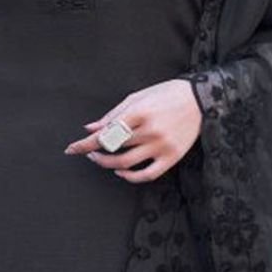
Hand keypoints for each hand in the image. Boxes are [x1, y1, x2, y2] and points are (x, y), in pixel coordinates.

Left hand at [64, 77, 201, 182]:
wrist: (200, 99)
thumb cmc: (166, 94)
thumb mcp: (138, 97)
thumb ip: (113, 114)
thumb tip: (90, 129)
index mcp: (139, 112)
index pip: (105, 133)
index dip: (85, 143)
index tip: (71, 149)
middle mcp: (150, 130)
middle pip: (113, 148)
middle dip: (94, 152)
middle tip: (88, 152)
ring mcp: (161, 145)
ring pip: (126, 164)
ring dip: (107, 164)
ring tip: (101, 159)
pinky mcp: (172, 157)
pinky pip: (147, 175)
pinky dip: (130, 177)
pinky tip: (121, 172)